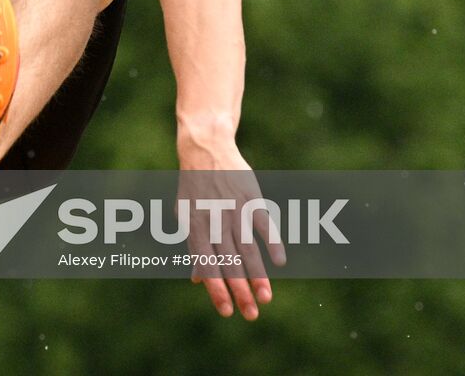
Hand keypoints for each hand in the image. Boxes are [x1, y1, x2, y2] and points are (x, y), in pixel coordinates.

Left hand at [178, 144, 285, 320]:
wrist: (205, 148)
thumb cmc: (194, 188)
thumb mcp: (185, 215)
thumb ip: (194, 246)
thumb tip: (196, 280)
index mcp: (194, 225)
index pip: (205, 264)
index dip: (216, 289)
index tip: (227, 312)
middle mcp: (213, 219)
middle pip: (228, 261)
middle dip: (240, 291)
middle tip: (251, 315)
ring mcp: (233, 208)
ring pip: (246, 247)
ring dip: (257, 275)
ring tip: (266, 298)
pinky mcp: (251, 197)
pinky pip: (263, 223)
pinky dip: (272, 242)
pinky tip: (280, 262)